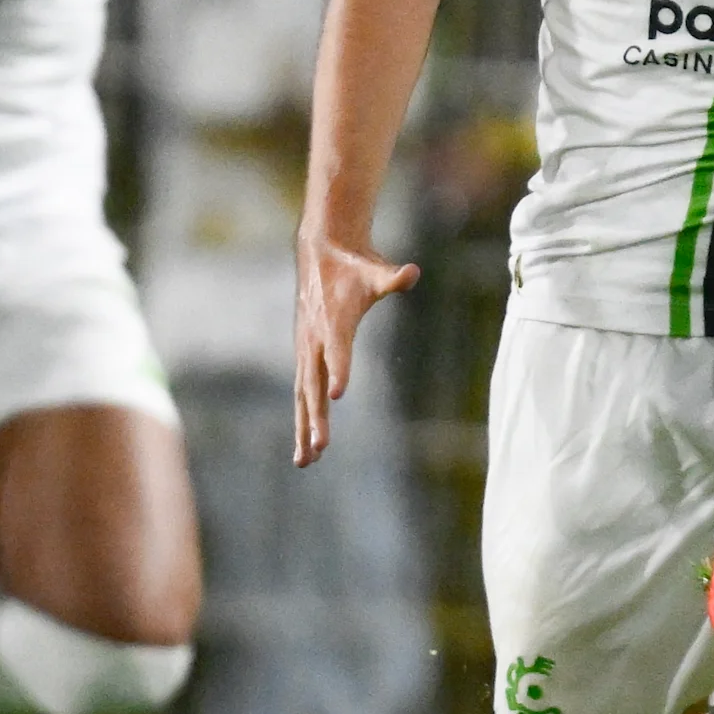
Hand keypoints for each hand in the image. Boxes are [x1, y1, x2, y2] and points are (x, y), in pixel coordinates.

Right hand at [292, 226, 418, 464]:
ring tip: (305, 462)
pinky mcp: (305, 354)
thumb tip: (412, 272)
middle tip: (321, 447)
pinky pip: (301, 392)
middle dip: (316, 418)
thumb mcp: (376, 270)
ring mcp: (306, 349)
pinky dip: (302, 418)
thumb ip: (392, 277)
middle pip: (313, 384)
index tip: (337, 395)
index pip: (337, 351)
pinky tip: (306, 444)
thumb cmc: (354, 265)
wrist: (321, 251)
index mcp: (334, 323)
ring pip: (302, 395)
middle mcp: (315, 340)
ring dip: (304, 428)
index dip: (338, 371)